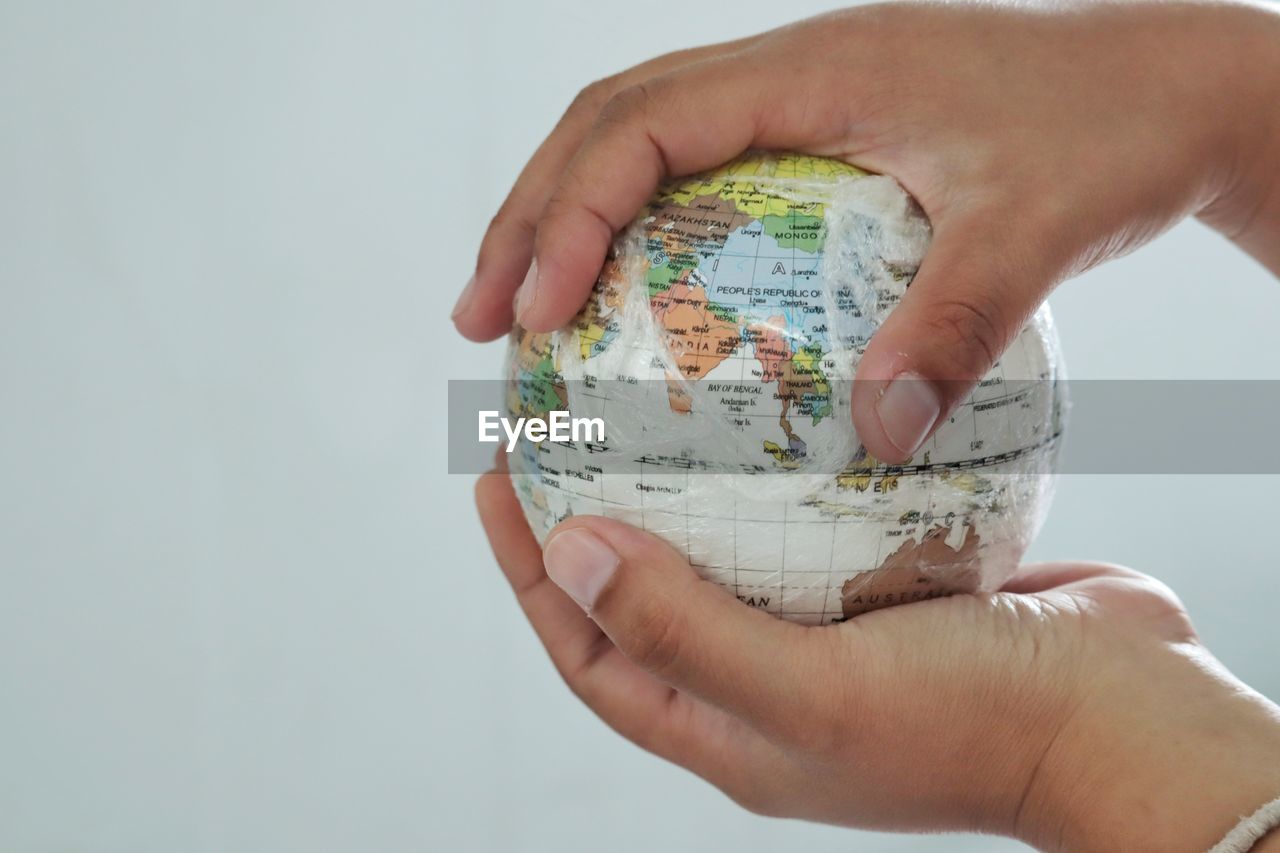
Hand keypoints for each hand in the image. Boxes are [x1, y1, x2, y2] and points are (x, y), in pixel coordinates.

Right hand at [453, 0, 1279, 462]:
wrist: (1173, 87)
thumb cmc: (1111, 137)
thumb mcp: (1036, 231)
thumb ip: (951, 330)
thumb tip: (872, 437)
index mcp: (814, 69)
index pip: (640, 122)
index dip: (564, 210)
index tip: (527, 310)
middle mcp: (790, 70)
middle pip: (608, 121)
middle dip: (528, 215)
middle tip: (478, 319)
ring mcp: (800, 99)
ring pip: (642, 141)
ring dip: (569, 218)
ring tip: (524, 314)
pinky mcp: (820, 135)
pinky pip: (700, 174)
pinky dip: (642, 234)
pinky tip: (637, 310)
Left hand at [476, 464, 1279, 850]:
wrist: (1129, 718)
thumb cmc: (973, 725)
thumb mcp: (814, 692)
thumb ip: (685, 629)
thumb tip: (572, 553)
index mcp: (729, 727)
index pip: (593, 648)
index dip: (533, 569)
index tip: (501, 475)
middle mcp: (769, 681)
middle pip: (651, 588)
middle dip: (596, 510)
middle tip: (565, 416)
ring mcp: (833, 631)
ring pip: (732, 543)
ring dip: (687, 477)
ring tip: (653, 390)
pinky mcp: (893, 581)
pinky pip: (814, 513)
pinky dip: (785, 462)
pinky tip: (779, 396)